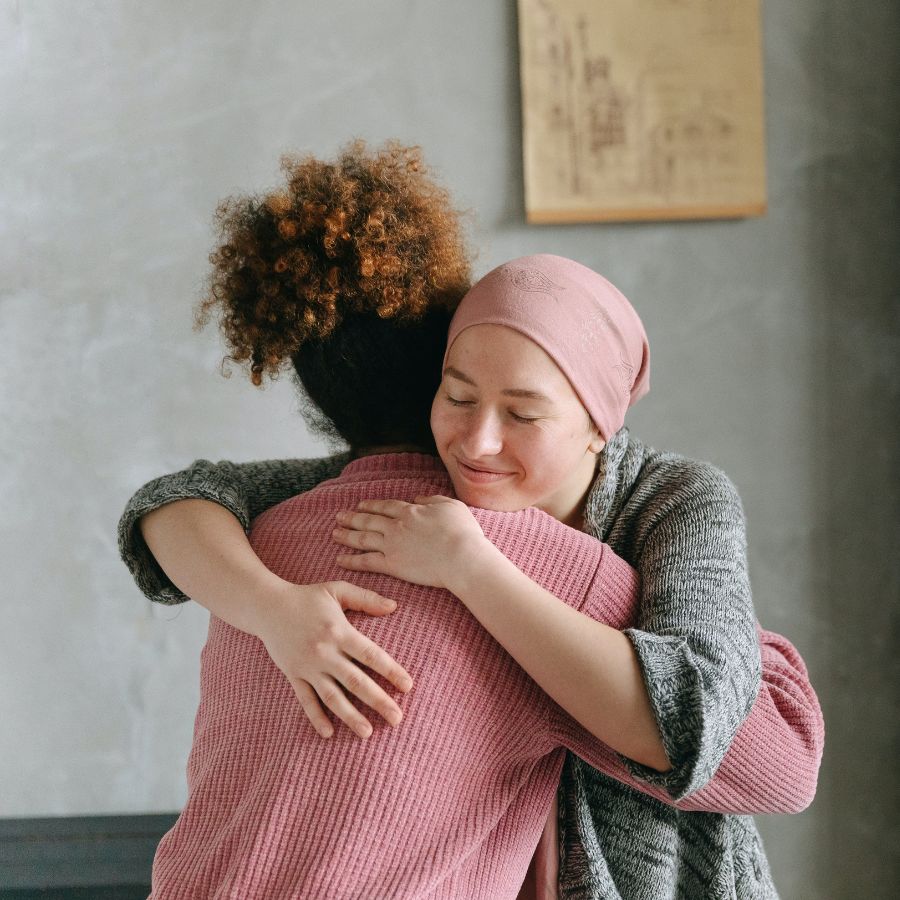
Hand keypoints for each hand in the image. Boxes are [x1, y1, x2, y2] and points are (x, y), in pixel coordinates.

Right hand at [251, 580, 412, 739]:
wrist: (266, 606)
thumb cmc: (306, 597)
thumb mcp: (337, 590)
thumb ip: (366, 598)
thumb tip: (394, 606)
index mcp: (339, 631)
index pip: (371, 655)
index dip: (391, 671)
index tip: (408, 686)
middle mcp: (325, 652)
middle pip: (356, 681)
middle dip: (378, 701)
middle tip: (397, 718)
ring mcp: (308, 667)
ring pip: (332, 697)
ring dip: (351, 716)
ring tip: (368, 732)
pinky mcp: (293, 675)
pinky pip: (306, 700)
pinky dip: (316, 717)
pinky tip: (329, 733)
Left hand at [332, 495, 488, 589]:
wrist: (462, 557)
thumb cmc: (463, 532)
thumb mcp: (451, 505)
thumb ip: (432, 500)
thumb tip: (418, 498)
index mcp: (410, 511)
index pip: (386, 506)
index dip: (372, 505)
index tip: (361, 505)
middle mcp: (396, 526)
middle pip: (369, 520)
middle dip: (352, 518)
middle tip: (339, 516)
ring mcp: (392, 545)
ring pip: (363, 538)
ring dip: (347, 535)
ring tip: (334, 534)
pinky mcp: (392, 565)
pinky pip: (366, 561)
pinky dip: (351, 560)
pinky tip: (340, 559)